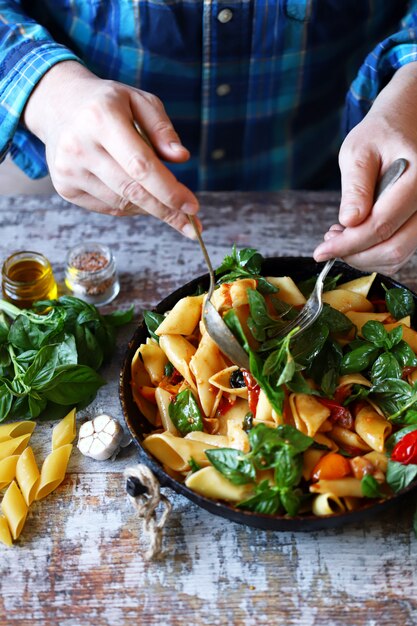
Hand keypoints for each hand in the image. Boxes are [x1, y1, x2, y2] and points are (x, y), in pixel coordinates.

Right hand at [23, 61, 198, 236]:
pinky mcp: (65, 188)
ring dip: (150, 208)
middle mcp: (79, 146)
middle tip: (191, 225)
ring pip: (121, 204)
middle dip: (166, 210)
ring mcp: (68, 170)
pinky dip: (130, 206)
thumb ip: (162, 128)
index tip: (192, 207)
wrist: (58, 105)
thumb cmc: (107, 103)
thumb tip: (181, 157)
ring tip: (164, 201)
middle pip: (132, 191)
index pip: (140, 165)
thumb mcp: (139, 101)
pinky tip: (137, 194)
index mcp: (100, 118)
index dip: (169, 191)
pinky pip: (108, 208)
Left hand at [314, 63, 416, 273]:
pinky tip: (356, 234)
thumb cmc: (381, 132)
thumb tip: (349, 222)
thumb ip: (356, 188)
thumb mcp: (358, 151)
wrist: (408, 121)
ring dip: (365, 255)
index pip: (381, 225)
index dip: (348, 244)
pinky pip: (401, 247)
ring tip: (341, 236)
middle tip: (329, 244)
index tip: (320, 251)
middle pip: (394, 248)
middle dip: (356, 254)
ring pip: (399, 254)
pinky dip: (375, 250)